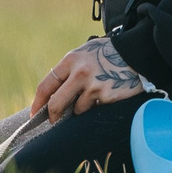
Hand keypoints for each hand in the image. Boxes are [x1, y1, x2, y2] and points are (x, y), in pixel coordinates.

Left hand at [31, 37, 151, 120]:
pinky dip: (96, 107)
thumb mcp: (85, 53)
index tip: (35, 113)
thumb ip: (70, 69)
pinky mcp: (106, 96)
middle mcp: (79, 73)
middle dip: (53, 116)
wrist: (136, 52)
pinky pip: (94, 109)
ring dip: (80, 109)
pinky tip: (105, 96)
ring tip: (92, 97)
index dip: (38, 103)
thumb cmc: (108, 52)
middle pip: (56, 104)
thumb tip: (53, 93)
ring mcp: (93, 86)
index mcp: (71, 60)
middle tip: (53, 120)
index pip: (46, 85)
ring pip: (77, 110)